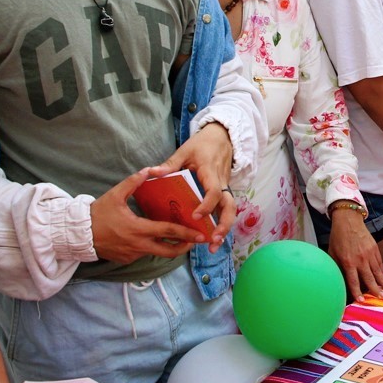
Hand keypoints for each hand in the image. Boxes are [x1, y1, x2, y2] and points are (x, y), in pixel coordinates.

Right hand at [91, 171, 206, 263]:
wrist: (78, 234)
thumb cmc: (97, 213)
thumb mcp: (115, 195)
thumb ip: (133, 182)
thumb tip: (148, 170)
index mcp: (137, 229)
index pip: (167, 232)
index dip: (186, 234)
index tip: (200, 235)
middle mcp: (138, 245)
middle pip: (168, 252)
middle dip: (184, 247)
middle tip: (195, 241)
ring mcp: (132, 255)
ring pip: (156, 252)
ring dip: (167, 246)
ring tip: (176, 237)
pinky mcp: (126, 260)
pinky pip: (143, 254)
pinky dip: (150, 247)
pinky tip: (150, 238)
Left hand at [150, 122, 236, 247]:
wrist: (222, 137)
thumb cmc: (202, 144)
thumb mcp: (185, 150)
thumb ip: (170, 163)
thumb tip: (152, 172)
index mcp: (211, 172)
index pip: (214, 191)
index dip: (207, 205)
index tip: (196, 217)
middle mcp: (222, 182)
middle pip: (230, 206)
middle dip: (224, 224)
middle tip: (213, 239)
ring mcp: (225, 188)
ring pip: (231, 210)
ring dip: (225, 228)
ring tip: (214, 245)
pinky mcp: (225, 192)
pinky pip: (226, 209)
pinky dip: (222, 224)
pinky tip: (213, 237)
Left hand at [327, 207, 382, 300]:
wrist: (348, 221)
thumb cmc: (338, 237)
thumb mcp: (333, 253)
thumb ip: (337, 267)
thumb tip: (338, 279)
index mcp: (348, 261)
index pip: (354, 281)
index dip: (358, 292)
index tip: (362, 300)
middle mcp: (360, 259)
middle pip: (369, 278)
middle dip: (375, 290)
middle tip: (381, 298)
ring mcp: (369, 254)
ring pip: (377, 272)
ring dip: (382, 282)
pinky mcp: (375, 248)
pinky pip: (380, 263)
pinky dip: (382, 271)